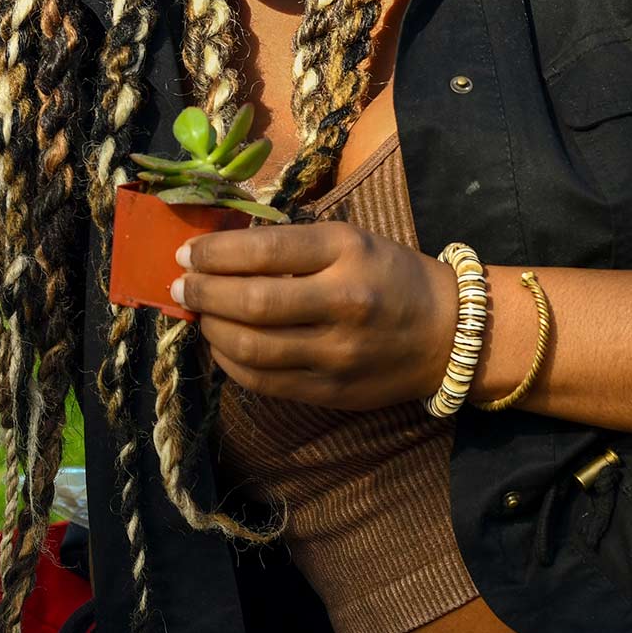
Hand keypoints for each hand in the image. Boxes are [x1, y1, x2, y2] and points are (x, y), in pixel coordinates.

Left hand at [171, 221, 460, 410]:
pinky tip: (221, 344)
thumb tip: (216, 251)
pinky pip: (262, 381)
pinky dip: (229, 361)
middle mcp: (343, 303)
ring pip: (250, 347)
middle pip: (251, 303)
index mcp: (347, 253)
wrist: (451, 335)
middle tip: (180, 286)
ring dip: (211, 329)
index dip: (214, 254)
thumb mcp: (349, 241)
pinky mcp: (330, 391)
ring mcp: (337, 353)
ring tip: (198, 314)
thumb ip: (290, 244)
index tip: (186, 254)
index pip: (263, 251)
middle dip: (202, 294)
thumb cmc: (390, 276)